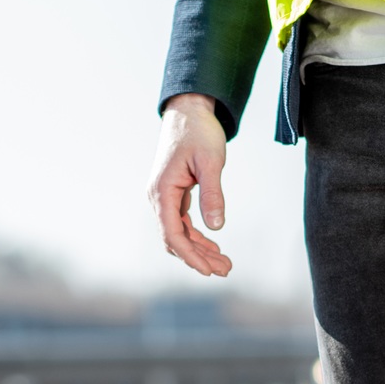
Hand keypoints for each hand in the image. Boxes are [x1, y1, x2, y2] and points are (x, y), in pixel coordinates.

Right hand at [148, 93, 231, 276]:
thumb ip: (212, 195)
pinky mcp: (172, 195)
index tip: (209, 272)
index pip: (173, 235)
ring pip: (179, 234)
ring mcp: (164, 197)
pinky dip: (197, 237)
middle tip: (226, 271)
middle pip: (175, 240)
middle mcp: (158, 197)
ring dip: (200, 250)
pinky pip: (182, 223)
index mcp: (162, 191)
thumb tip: (217, 227)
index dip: (190, 256)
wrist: (189, 111)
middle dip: (199, 258)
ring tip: (225, 264)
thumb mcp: (211, 162)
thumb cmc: (199, 132)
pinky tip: (214, 247)